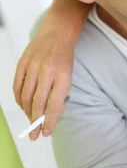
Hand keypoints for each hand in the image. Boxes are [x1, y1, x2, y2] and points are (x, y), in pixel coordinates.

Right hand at [13, 24, 73, 139]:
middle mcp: (48, 71)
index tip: (45, 133)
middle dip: (35, 122)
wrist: (57, 33)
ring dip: (27, 112)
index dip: (49, 121)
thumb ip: (60, 94)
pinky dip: (19, 99)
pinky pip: (17, 86)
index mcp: (63, 75)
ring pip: (26, 96)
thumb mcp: (69, 76)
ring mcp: (33, 66)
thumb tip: (50, 116)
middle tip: (33, 135)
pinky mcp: (22, 62)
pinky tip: (23, 106)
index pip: (54, 104)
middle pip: (38, 103)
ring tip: (30, 120)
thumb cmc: (65, 57)